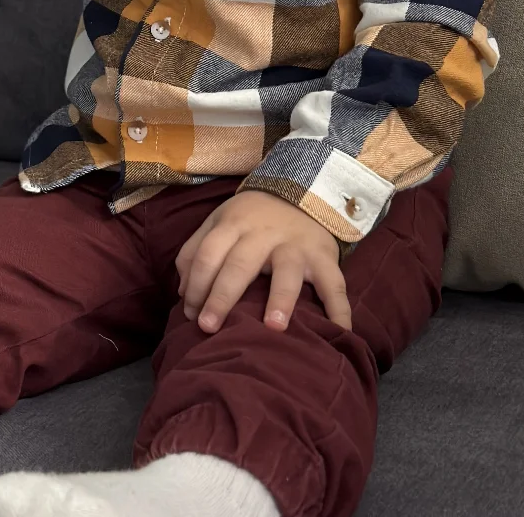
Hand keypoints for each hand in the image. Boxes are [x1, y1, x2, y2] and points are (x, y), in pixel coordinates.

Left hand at [175, 189, 351, 334]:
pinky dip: (340, 308)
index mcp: (233, 225)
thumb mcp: (219, 222)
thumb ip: (196, 251)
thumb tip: (183, 293)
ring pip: (287, 272)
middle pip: (239, 264)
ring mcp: (295, 246)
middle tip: (208, 327)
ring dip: (281, 298)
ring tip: (273, 327)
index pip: (208, 254)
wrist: (302, 190)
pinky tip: (340, 333)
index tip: (189, 315)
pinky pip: (334, 283)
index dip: (196, 284)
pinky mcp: (324, 257)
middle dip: (222, 296)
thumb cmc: (252, 218)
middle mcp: (263, 235)